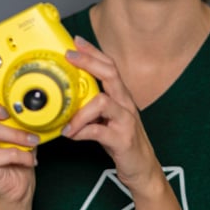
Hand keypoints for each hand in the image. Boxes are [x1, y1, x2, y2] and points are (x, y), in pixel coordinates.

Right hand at [0, 82, 38, 206]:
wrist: (16, 182)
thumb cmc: (13, 151)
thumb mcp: (13, 124)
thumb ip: (11, 108)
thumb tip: (23, 93)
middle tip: (7, 113)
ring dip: (16, 133)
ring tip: (31, 139)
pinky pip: (3, 153)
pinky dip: (21, 154)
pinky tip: (29, 157)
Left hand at [62, 36, 162, 193]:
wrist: (142, 167)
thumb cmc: (121, 140)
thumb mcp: (108, 117)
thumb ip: (92, 103)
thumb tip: (67, 93)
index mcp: (121, 96)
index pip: (109, 66)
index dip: (94, 52)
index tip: (76, 41)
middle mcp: (126, 103)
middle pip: (110, 73)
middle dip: (88, 62)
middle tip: (69, 58)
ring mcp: (126, 120)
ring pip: (103, 102)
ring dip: (79, 111)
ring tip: (66, 123)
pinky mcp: (123, 139)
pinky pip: (99, 130)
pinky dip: (82, 131)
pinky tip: (72, 135)